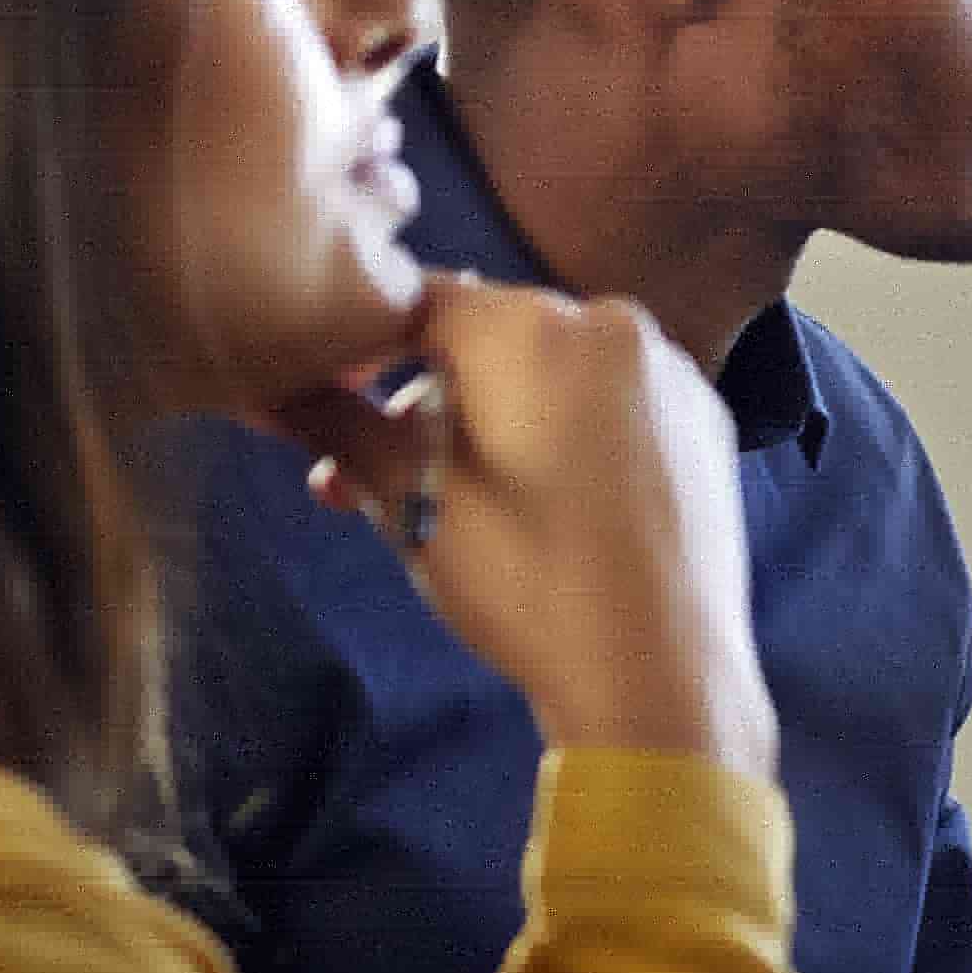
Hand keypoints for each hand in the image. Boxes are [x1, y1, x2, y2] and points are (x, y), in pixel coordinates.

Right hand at [270, 279, 771, 776]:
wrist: (657, 668)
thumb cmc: (523, 577)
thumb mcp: (404, 498)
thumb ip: (334, 423)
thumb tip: (269, 385)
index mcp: (536, 325)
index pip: (418, 304)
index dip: (357, 351)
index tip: (320, 402)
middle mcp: (614, 325)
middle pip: (485, 341)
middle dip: (415, 402)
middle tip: (359, 479)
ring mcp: (668, 374)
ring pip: (545, 377)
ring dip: (479, 426)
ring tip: (434, 506)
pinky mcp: (702, 423)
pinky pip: (606, 407)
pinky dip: (556, 437)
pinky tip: (529, 508)